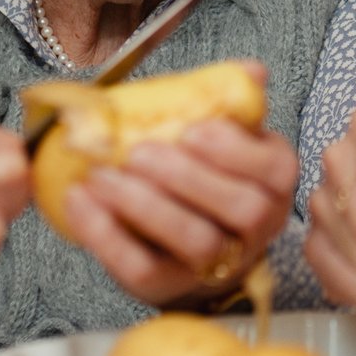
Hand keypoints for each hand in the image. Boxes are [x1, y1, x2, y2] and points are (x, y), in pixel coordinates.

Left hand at [58, 91, 299, 307]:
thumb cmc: (201, 168)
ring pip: (196, 242)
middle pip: (240, 209)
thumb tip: (252, 70)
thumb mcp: (219, 129)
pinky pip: (143, 268)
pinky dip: (108, 236)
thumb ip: (228, 96)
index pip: (274, 170)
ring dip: (147, 207)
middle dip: (187, 178)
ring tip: (103, 176)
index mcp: (274, 180)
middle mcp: (259, 227)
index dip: (234, 151)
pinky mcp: (169, 286)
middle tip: (138, 152)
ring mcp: (217, 264)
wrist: (180, 237)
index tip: (192, 129)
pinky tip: (80, 201)